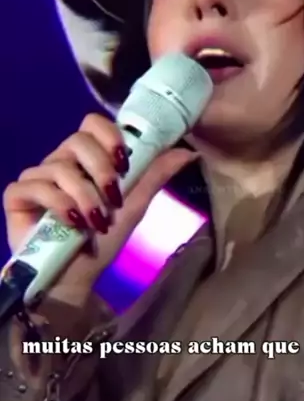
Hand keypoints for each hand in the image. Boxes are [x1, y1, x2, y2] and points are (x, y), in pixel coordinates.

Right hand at [3, 113, 196, 306]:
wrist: (79, 276)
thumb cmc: (104, 241)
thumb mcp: (136, 206)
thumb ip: (156, 176)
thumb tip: (189, 152)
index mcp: (87, 159)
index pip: (93, 124)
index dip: (109, 136)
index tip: (125, 162)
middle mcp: (61, 162)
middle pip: (77, 140)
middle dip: (101, 169)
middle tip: (114, 197)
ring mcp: (38, 177)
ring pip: (59, 166)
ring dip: (85, 196)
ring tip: (96, 221)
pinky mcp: (17, 196)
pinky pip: (34, 185)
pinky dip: (58, 204)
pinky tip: (72, 223)